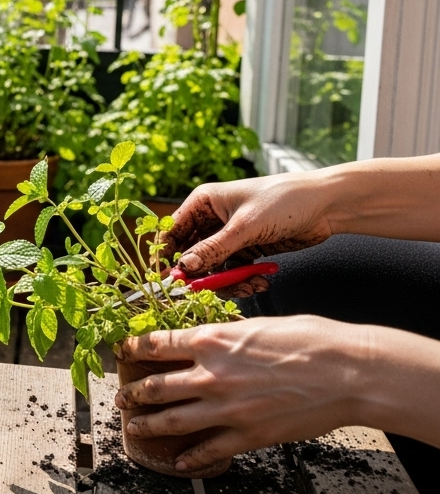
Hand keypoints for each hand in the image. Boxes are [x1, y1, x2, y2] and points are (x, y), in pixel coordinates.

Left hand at [113, 316, 365, 472]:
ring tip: (133, 427)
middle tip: (122, 396)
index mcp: (211, 341)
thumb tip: (208, 340)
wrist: (350, 373)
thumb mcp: (257, 324)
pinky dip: (190, 458)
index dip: (132, 348)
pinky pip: (208, 450)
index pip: (155, 344)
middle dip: (133, 393)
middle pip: (155, 387)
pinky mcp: (247, 435)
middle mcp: (210, 375)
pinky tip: (179, 461)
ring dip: (147, 425)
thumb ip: (225, 336)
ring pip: (171, 421)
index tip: (122, 351)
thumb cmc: (312, 341)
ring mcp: (226, 409)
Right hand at [162, 173, 336, 273]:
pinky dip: (244, 281)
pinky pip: (233, 272)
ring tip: (249, 286)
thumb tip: (183, 269)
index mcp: (202, 203)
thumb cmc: (283, 201)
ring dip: (228, 282)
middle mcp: (211, 220)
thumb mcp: (245, 227)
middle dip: (201, 276)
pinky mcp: (246, 250)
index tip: (170, 281)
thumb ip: (213, 250)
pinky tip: (261, 281)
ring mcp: (229, 237)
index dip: (168, 257)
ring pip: (213, 269)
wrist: (326, 205)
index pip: (172, 233)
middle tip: (210, 293)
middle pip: (191, 256)